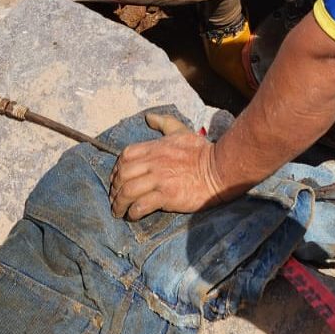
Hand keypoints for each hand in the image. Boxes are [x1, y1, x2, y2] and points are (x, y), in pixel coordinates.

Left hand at [110, 112, 226, 219]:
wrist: (220, 169)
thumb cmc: (202, 151)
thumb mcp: (181, 131)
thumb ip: (164, 123)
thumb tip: (148, 117)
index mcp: (155, 147)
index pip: (125, 156)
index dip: (115, 170)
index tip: (116, 181)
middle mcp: (154, 162)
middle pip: (122, 175)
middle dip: (114, 189)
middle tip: (115, 199)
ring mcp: (160, 179)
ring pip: (128, 191)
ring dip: (119, 204)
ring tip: (119, 212)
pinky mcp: (167, 195)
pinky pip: (141, 205)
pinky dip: (133, 212)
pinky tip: (133, 216)